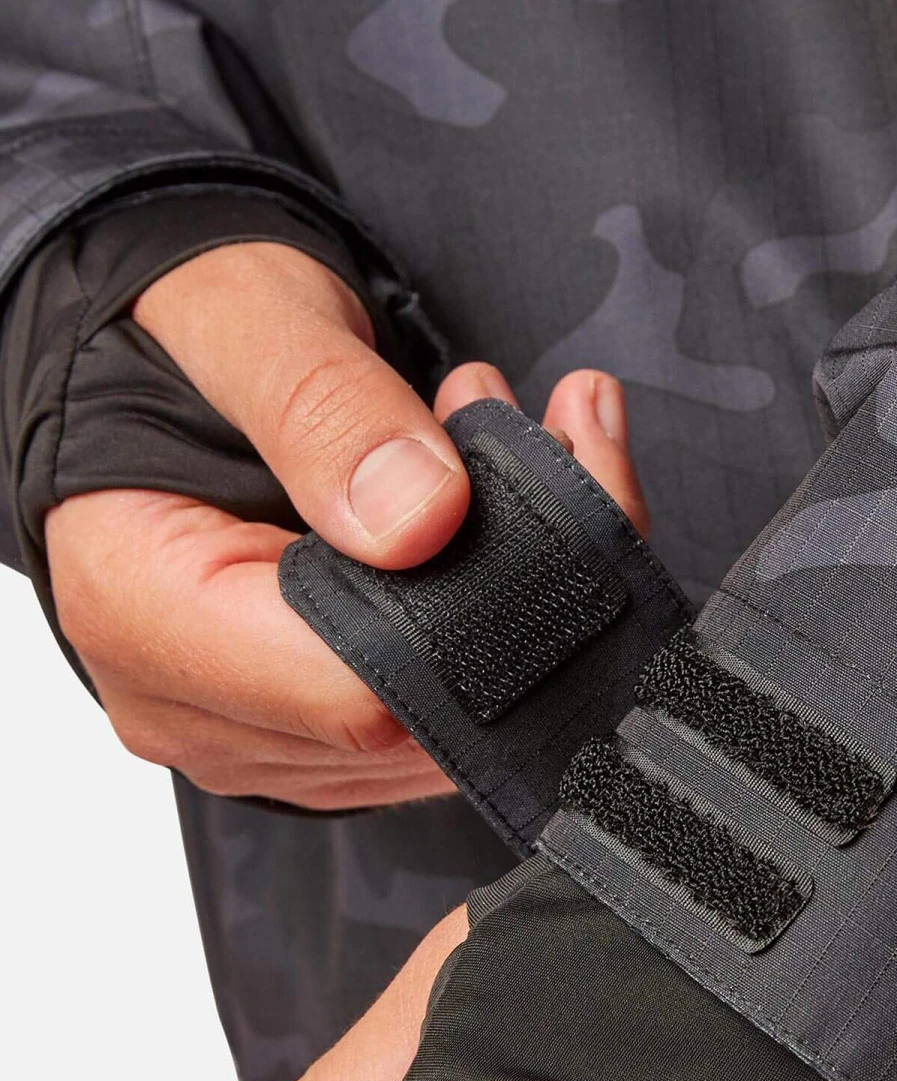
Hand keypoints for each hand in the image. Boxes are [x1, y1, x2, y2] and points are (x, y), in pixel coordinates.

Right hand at [46, 242, 645, 806]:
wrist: (144, 359)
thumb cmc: (169, 332)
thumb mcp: (242, 315)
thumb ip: (325, 407)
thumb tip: (421, 521)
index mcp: (137, 613)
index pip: (357, 694)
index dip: (480, 607)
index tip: (539, 464)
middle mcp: (188, 707)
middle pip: (415, 722)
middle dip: (517, 587)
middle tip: (547, 438)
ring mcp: (250, 737)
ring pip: (442, 731)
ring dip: (514, 602)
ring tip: (507, 454)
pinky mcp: (304, 738)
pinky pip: (429, 724)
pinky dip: (488, 628)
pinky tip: (490, 525)